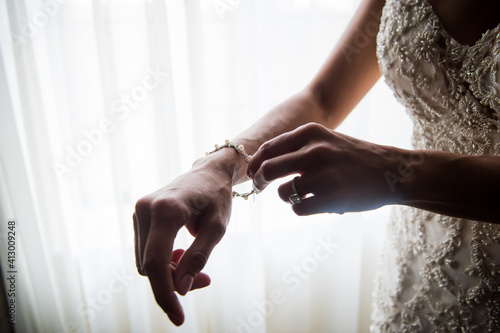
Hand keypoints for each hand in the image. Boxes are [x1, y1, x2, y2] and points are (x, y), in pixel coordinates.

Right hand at [134, 153, 235, 324]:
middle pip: (150, 265)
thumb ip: (199, 257)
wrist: (208, 173)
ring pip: (147, 262)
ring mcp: (139, 212)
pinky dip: (163, 261)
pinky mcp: (139, 216)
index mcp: (166, 210)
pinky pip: (146, 251)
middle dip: (174, 281)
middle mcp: (145, 209)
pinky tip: (182, 254)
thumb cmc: (217, 197)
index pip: (157, 262)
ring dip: (170, 272)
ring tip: (196, 266)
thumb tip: (181, 289)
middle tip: (205, 280)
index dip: (165, 293)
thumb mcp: (218, 227)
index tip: (178, 317)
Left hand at [247, 123, 400, 214]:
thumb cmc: (353, 157)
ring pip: (283, 192)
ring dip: (288, 196)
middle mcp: (315, 151)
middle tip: (260, 186)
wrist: (391, 171)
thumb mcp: (326, 140)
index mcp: (311, 132)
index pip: (269, 148)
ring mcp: (323, 175)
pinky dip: (302, 208)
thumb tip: (261, 162)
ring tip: (304, 194)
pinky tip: (315, 203)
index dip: (255, 163)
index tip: (252, 172)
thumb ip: (297, 147)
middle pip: (268, 169)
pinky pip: (298, 209)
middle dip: (259, 180)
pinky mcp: (331, 198)